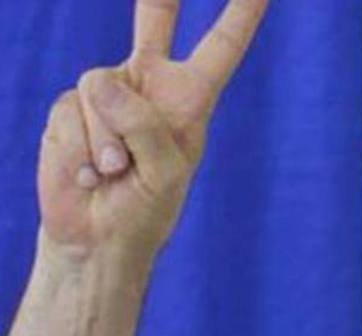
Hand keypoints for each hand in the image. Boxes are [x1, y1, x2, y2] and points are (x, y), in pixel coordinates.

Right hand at [37, 0, 268, 262]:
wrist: (97, 236)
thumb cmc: (146, 210)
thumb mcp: (164, 172)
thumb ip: (143, 125)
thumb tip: (100, 83)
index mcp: (190, 99)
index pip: (219, 48)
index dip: (240, 15)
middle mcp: (150, 85)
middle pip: (154, 19)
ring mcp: (108, 93)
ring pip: (100, 85)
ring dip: (108, 139)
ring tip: (116, 172)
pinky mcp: (70, 107)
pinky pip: (73, 111)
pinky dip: (82, 148)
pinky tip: (90, 173)